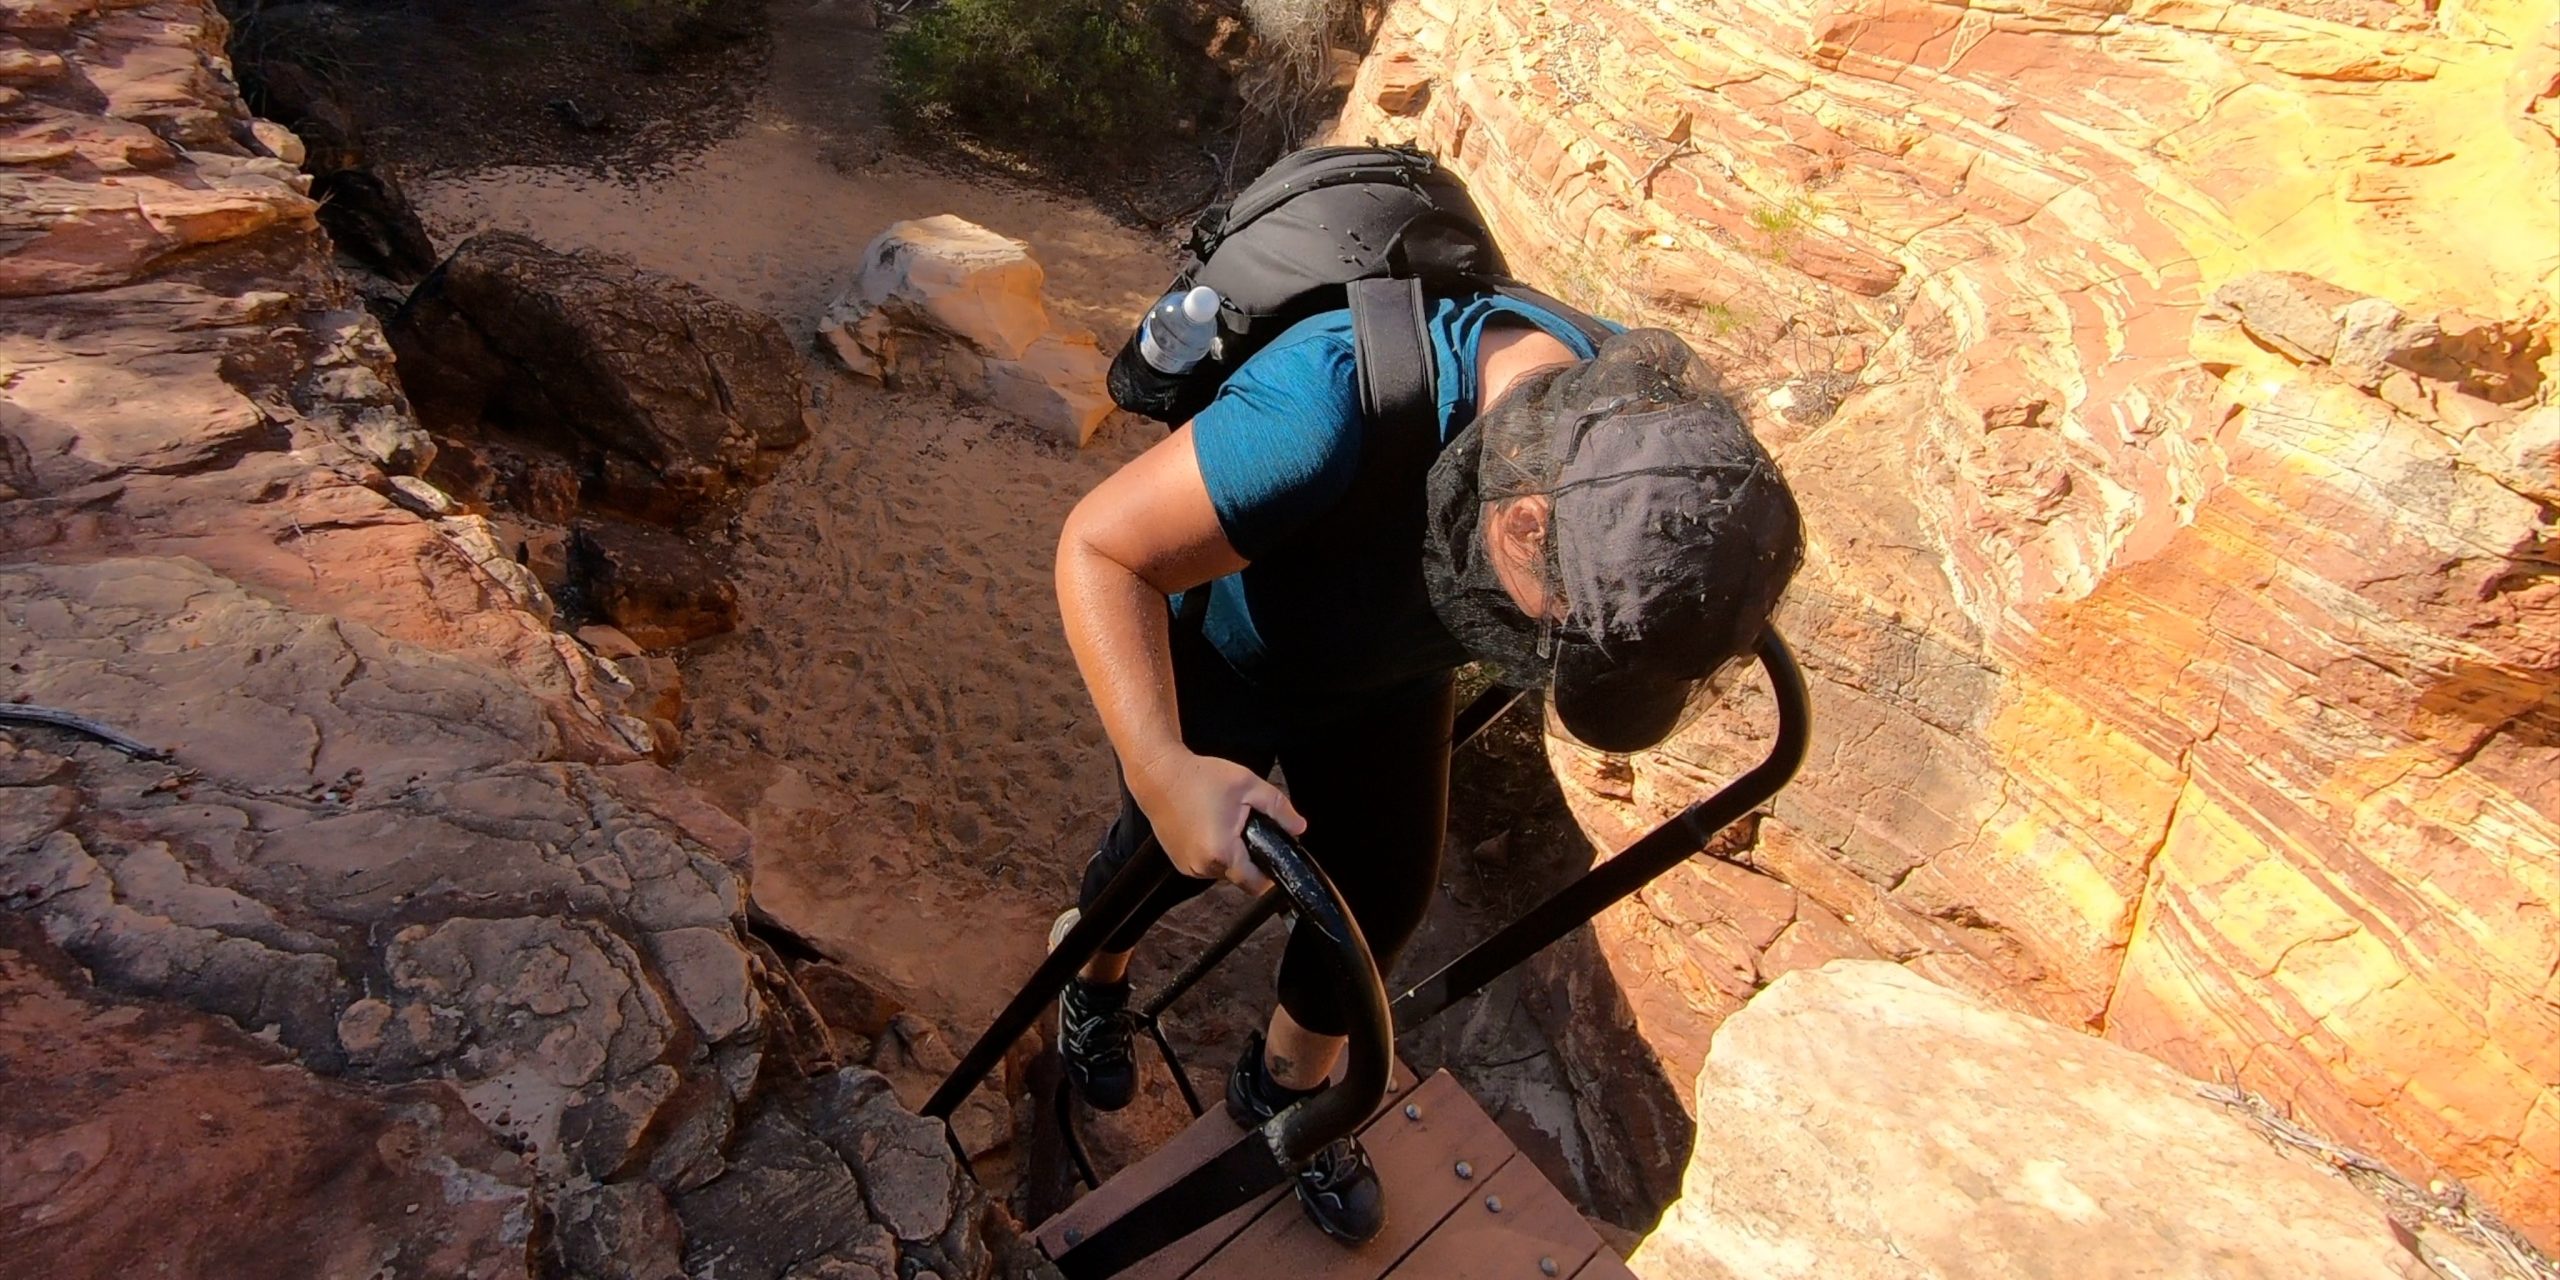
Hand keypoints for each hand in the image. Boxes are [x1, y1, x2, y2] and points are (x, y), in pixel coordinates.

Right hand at [1127, 750, 1305, 894]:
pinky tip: (1208, 826)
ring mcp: (1186, 866)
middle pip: (1240, 877)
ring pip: (1223, 871)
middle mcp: (1201, 866)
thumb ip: (1279, 809)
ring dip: (1230, 854)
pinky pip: (1206, 865)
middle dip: (1248, 856)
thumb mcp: (1248, 785)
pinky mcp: (1178, 862)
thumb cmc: (1198, 778)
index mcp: (1221, 852)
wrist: (1158, 775)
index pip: (1256, 884)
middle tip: (1245, 826)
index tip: (1273, 856)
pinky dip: (1213, 851)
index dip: (1270, 874)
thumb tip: (1299, 827)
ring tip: (1224, 823)